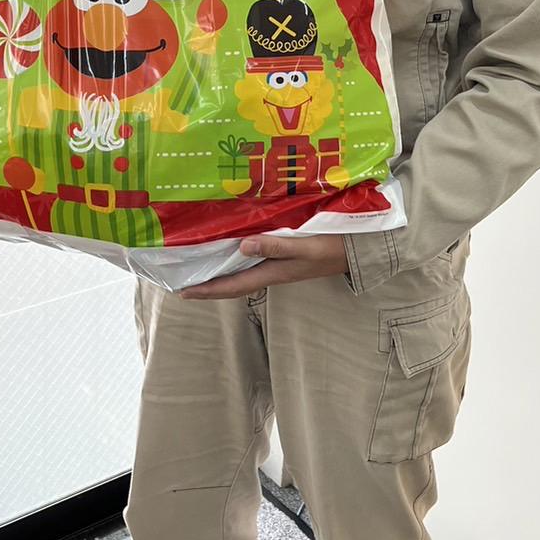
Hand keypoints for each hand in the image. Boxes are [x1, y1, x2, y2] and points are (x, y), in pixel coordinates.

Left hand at [179, 233, 347, 299]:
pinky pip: (252, 264)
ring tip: (199, 270)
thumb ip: (275, 246)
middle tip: (182, 284)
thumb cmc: (331, 248)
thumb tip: (241, 246)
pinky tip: (231, 253)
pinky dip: (236, 262)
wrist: (356, 251)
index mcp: (272, 273)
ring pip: (240, 274)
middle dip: (208, 286)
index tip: (183, 292)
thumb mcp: (304, 247)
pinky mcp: (283, 259)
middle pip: (232, 284)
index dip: (207, 290)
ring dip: (219, 275)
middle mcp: (270, 273)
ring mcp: (277, 267)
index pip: (232, 286)